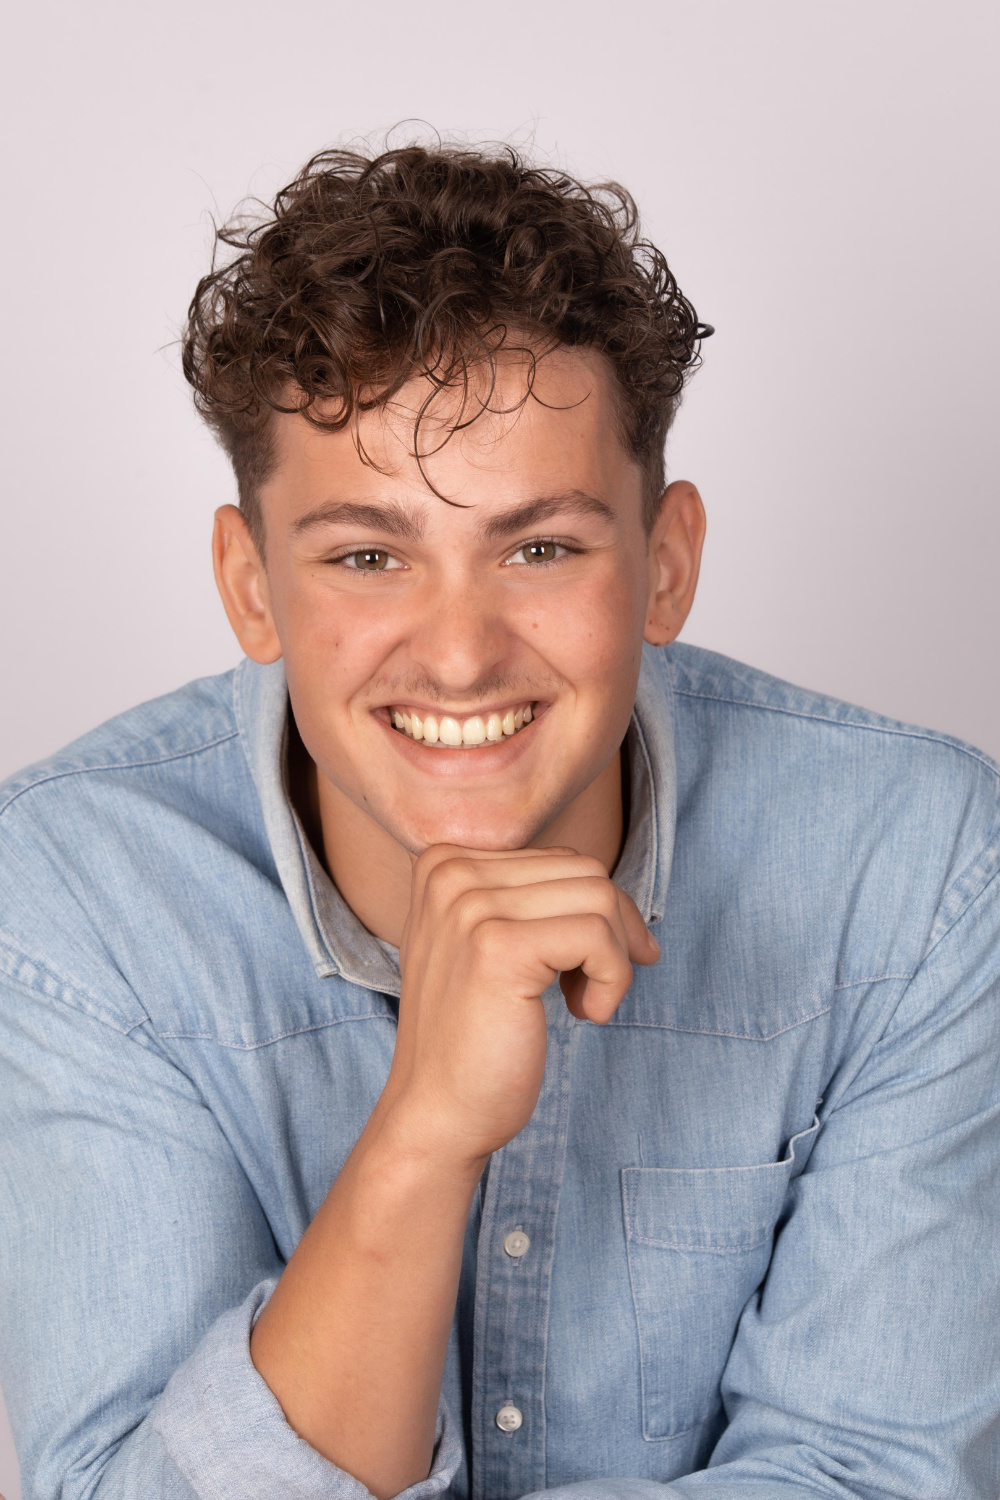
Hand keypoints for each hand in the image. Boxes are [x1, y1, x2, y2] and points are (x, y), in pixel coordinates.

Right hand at [377, 845, 659, 1165]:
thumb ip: (532, 904)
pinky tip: (585, 1015)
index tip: (590, 966)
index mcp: (444, 863)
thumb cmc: (474, 1037)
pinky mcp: (498, 948)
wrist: (436, 1112)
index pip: (561, 859)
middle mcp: (450, 873)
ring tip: (585, 1003)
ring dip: (614, 959)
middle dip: (615, 932)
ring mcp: (470, 907)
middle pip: (586, 871)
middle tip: (596, 988)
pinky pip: (597, 935)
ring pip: (599, 898)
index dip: (596, 913)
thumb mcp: (490, 946)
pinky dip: (612, 980)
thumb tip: (620, 896)